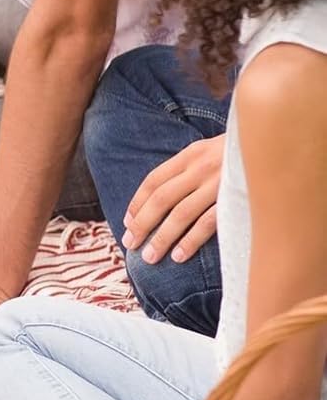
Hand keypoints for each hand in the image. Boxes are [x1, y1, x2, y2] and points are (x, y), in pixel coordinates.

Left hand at [123, 135, 224, 264]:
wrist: (272, 144)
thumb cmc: (236, 152)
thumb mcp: (208, 151)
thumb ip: (186, 169)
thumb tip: (161, 193)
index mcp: (189, 155)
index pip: (153, 180)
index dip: (137, 202)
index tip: (127, 222)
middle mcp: (199, 168)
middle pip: (161, 199)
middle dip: (143, 223)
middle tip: (131, 243)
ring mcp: (217, 184)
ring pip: (181, 214)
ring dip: (162, 237)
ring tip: (150, 256)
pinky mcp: (234, 199)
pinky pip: (208, 223)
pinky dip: (191, 240)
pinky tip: (180, 255)